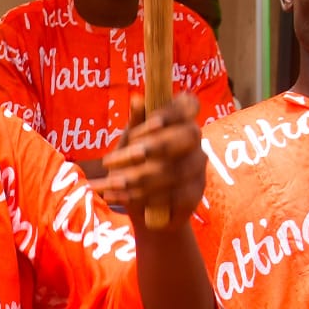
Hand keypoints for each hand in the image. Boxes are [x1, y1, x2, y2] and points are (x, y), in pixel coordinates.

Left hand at [102, 92, 205, 228]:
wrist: (144, 209)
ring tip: (110, 183)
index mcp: (180, 121)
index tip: (151, 122)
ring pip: (176, 170)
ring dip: (138, 177)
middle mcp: (194, 142)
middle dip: (153, 146)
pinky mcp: (195, 194)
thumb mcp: (129, 143)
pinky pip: (174, 195)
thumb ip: (135, 124)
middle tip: (115, 159)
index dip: (173, 112)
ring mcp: (198, 169)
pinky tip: (121, 197)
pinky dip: (143, 197)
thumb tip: (137, 99)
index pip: (189, 105)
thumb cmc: (136, 165)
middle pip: (187, 136)